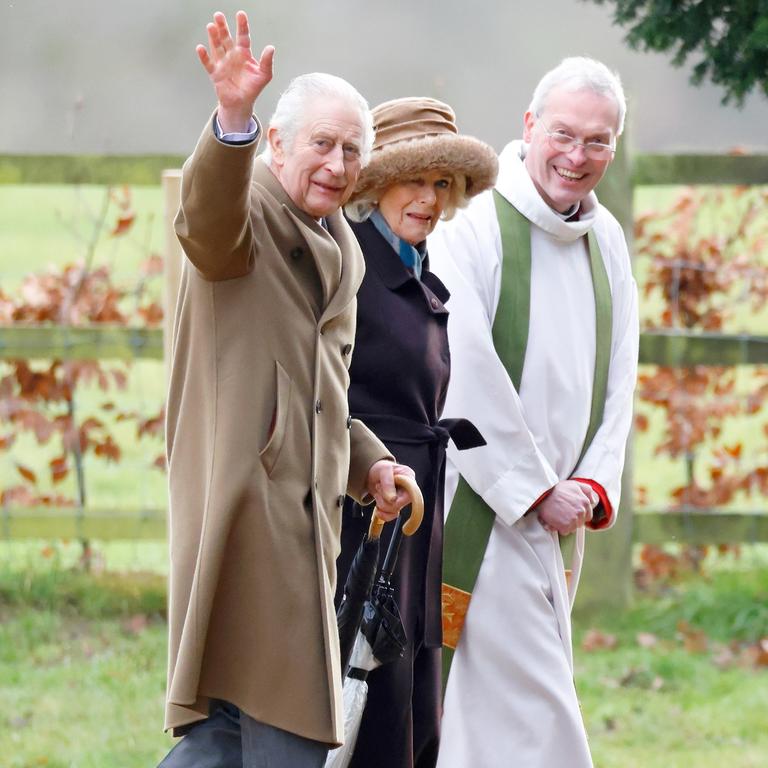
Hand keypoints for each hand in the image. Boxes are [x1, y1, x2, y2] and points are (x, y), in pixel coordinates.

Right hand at [197, 11, 274, 132]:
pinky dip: (204, 56)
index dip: (242, 26)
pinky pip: (208, 63)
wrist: (241, 104)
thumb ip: (267, 62)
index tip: (241, 14)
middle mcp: (232, 55)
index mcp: (244, 54)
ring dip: (213, 37)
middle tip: (218, 15)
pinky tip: (201, 48)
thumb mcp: (264, 75)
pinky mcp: (215, 73)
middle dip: (223, 27)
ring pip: (217, 47)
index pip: (243, 36)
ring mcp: (222, 63)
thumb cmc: (253, 88)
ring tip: (211, 26)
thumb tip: (271, 47)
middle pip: (226, 38)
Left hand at [365, 461, 416, 521]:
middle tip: (378, 487)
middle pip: (400, 504)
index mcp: (409, 478)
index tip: (390, 497)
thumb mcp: (383, 470)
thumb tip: (392, 500)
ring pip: (394, 511)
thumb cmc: (380, 468)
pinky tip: (377, 508)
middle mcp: (408, 490)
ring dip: (381, 505)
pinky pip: (391, 516)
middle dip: (385, 499)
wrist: (370, 474)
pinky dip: (382, 514)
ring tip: (378, 492)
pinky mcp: (395, 506)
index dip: (401, 498)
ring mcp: (401, 499)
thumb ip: (388, 482)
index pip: (412, 493)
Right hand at [536, 479, 596, 535]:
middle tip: (563, 513)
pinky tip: (555, 521)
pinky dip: (560, 528)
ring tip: (559, 516)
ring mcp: (574, 519)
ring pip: (573, 528)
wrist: (543, 495)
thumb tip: (593, 500)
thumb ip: (587, 490)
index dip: (579, 515)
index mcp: (585, 502)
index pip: (588, 516)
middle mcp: (581, 511)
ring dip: (566, 524)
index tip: (571, 511)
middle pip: (580, 523)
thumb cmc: (557, 489)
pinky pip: (565, 532)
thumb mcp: (574, 484)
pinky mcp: (565, 526)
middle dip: (573, 520)